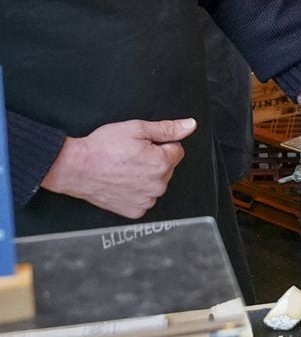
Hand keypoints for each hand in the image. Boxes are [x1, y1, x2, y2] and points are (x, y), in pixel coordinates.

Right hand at [41, 118, 195, 217]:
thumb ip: (168, 128)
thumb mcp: (137, 128)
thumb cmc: (102, 147)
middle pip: (167, 167)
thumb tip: (190, 126)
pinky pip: (145, 198)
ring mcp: (146, 200)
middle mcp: (157, 185)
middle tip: (131, 156)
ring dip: (146, 176)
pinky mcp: (134, 211)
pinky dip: (137, 191)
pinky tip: (122, 182)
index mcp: (162, 164)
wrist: (75, 167)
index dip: (160, 145)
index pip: (176, 150)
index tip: (143, 145)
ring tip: (125, 168)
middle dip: (155, 160)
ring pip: (156, 183)